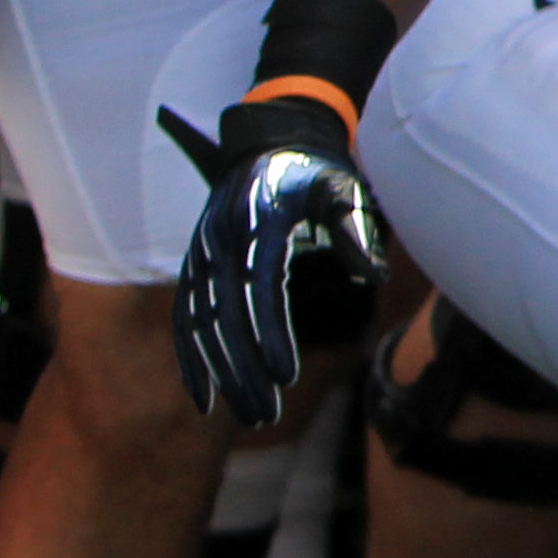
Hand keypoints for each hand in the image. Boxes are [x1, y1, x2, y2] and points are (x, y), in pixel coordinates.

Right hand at [159, 99, 386, 426]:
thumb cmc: (316, 170)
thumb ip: (354, 227)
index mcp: (258, 220)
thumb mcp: (342, 186)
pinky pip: (185, 319)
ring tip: (250, 414)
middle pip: (224, 315)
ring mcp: (201, 253)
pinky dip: (191, 359)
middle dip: (243, 369)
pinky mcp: (194, 266)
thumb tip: (373, 275)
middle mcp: (220, 239)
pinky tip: (205, 398)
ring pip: (200, 324)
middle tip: (266, 415)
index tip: (284, 376)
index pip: (259, 288)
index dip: (268, 334)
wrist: (272, 142)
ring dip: (220, 373)